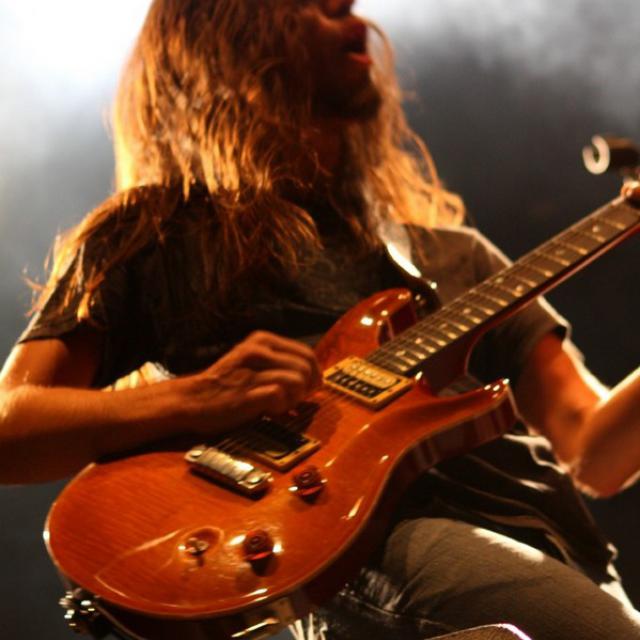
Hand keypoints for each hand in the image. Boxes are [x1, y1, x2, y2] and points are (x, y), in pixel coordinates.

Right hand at [184, 331, 321, 433]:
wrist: (193, 400)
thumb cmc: (227, 383)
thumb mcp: (252, 360)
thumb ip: (279, 362)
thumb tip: (314, 376)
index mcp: (262, 340)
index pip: (306, 352)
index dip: (314, 373)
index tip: (309, 387)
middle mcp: (258, 351)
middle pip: (306, 367)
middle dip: (307, 387)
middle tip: (295, 399)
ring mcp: (252, 371)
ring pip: (298, 380)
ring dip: (295, 398)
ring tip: (281, 404)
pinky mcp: (247, 392)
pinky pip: (280, 396)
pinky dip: (280, 407)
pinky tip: (269, 410)